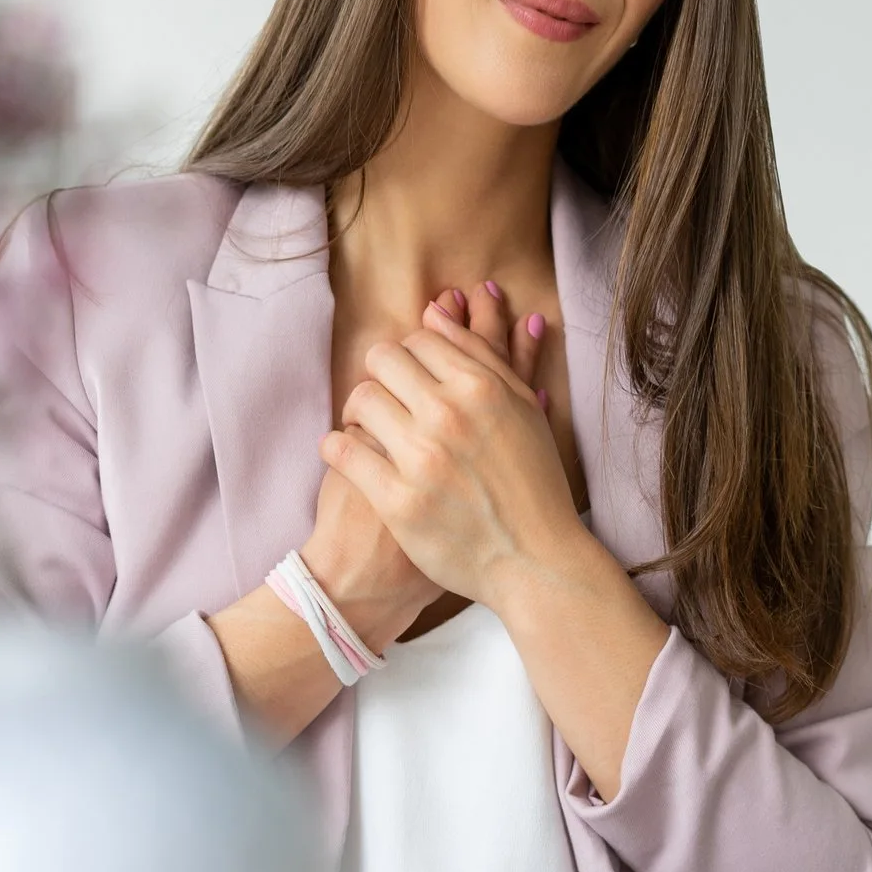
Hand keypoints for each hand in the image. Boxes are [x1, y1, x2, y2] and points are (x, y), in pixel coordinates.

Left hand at [320, 284, 580, 615]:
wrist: (534, 561)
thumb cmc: (533, 484)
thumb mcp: (522, 410)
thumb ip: (480, 355)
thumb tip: (434, 310)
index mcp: (483, 388)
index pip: (420, 340)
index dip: (411, 357)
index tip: (411, 380)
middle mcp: (450, 415)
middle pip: (383, 360)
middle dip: (381, 377)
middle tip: (386, 402)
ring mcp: (421, 458)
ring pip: (360, 399)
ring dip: (358, 411)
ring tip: (368, 429)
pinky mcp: (397, 501)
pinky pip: (342, 450)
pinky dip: (338, 447)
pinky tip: (350, 456)